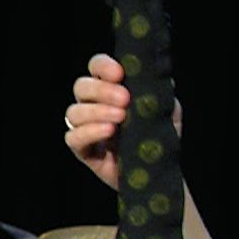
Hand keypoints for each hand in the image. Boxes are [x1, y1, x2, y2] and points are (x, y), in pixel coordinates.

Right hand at [64, 52, 181, 188]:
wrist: (160, 172)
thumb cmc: (159, 139)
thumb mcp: (166, 111)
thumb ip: (158, 93)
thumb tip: (153, 74)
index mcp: (110, 90)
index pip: (96, 67)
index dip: (103, 66)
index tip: (120, 73)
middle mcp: (93, 105)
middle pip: (81, 86)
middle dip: (101, 90)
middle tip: (125, 99)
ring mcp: (86, 128)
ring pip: (74, 112)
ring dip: (96, 111)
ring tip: (121, 118)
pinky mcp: (83, 151)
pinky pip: (73, 137)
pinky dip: (89, 132)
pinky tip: (108, 131)